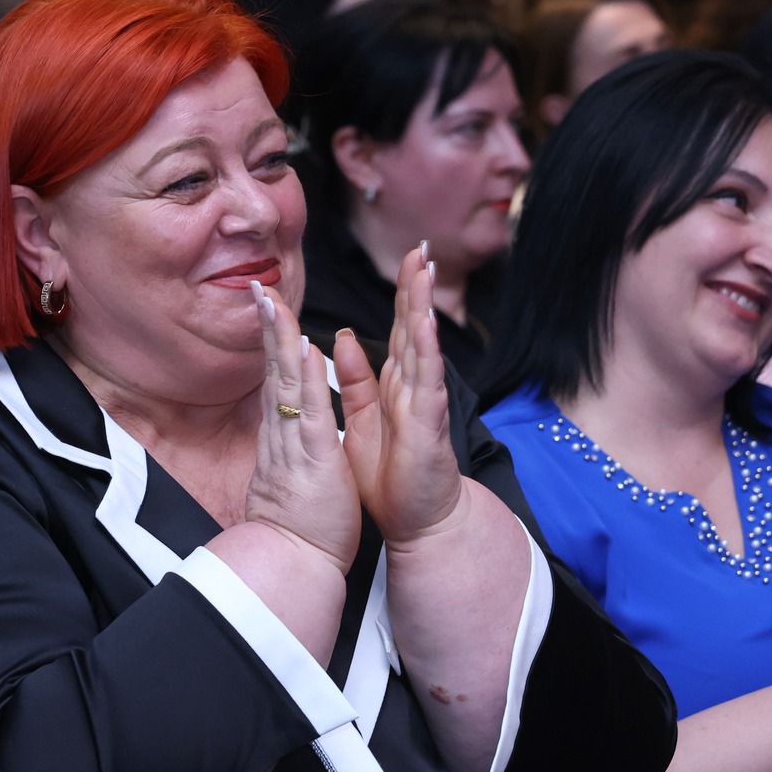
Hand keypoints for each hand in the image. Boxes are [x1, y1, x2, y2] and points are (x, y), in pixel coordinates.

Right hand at [239, 279, 360, 574]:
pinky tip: (303, 349)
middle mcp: (283, 434)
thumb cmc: (301, 529)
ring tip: (273, 300)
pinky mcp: (315, 459)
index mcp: (284, 438)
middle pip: (273, 370)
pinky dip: (306, 379)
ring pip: (286, 382)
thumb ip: (286, 448)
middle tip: (259, 287)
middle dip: (268, 327)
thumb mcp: (292, 478)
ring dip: (281, 339)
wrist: (294, 567)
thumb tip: (281, 428)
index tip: (267, 308)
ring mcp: (295, 444)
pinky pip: (310, 412)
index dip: (272, 342)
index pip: (276, 380)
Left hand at [333, 245, 467, 546]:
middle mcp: (413, 388)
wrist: (415, 523)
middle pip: (414, 327)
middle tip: (420, 248)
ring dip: (424, 308)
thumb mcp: (364, 419)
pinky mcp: (428, 426)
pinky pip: (426, 383)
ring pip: (423, 346)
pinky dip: (424, 353)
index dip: (401, 294)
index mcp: (395, 385)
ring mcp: (424, 404)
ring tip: (425, 272)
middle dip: (417, 287)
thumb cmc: (392, 476)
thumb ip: (357, 378)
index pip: (398, 329)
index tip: (404, 256)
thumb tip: (342, 337)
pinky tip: (424, 325)